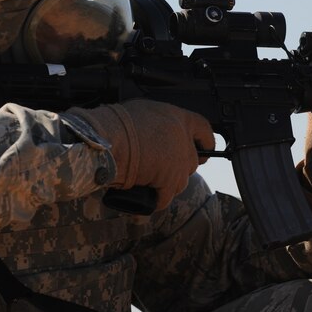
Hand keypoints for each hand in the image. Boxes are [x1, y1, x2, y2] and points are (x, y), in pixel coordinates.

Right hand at [69, 100, 214, 209]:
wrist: (105, 138)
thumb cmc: (115, 123)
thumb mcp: (142, 112)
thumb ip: (158, 124)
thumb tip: (156, 135)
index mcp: (177, 117)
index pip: (203, 129)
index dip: (205, 141)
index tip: (205, 149)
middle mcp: (182, 138)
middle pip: (192, 160)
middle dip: (178, 167)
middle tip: (161, 169)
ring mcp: (178, 161)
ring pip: (181, 180)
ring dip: (167, 183)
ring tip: (148, 180)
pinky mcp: (169, 180)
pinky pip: (166, 197)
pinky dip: (156, 200)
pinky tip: (147, 198)